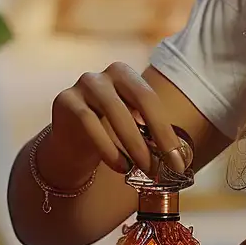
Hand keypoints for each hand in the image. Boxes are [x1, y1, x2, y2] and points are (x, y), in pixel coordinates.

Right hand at [43, 63, 190, 183]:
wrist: (70, 144)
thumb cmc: (109, 134)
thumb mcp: (134, 130)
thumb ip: (153, 135)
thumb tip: (180, 158)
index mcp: (126, 76)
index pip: (152, 100)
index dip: (166, 131)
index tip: (178, 162)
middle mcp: (105, 75)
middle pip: (139, 99)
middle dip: (157, 136)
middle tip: (166, 167)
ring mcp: (84, 84)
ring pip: (115, 112)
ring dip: (135, 145)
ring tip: (145, 169)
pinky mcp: (65, 101)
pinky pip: (90, 124)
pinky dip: (109, 149)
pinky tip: (121, 167)